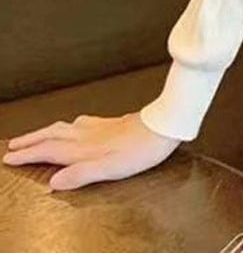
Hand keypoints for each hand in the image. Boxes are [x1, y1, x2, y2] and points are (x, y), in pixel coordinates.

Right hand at [2, 111, 180, 190]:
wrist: (165, 125)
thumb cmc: (141, 149)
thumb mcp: (111, 169)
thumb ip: (81, 174)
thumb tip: (53, 182)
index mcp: (84, 148)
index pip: (49, 151)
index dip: (28, 155)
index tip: (9, 158)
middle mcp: (88, 135)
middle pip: (52, 135)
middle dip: (31, 140)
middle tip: (14, 145)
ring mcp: (100, 126)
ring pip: (64, 126)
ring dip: (46, 131)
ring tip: (36, 135)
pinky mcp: (111, 123)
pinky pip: (81, 122)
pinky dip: (67, 125)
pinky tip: (74, 124)